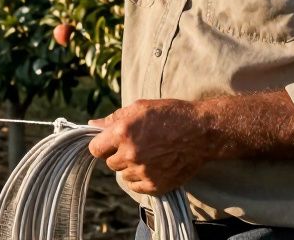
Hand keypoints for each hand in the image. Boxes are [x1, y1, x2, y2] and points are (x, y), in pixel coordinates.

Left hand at [88, 99, 210, 195]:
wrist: (201, 132)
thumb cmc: (170, 115)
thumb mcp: (140, 107)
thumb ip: (113, 118)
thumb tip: (92, 125)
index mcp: (123, 132)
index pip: (95, 149)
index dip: (102, 145)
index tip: (111, 142)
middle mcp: (131, 154)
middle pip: (110, 163)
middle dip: (118, 155)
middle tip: (136, 145)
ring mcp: (143, 172)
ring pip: (123, 175)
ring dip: (130, 167)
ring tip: (148, 154)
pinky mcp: (156, 186)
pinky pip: (135, 187)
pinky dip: (140, 179)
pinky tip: (153, 166)